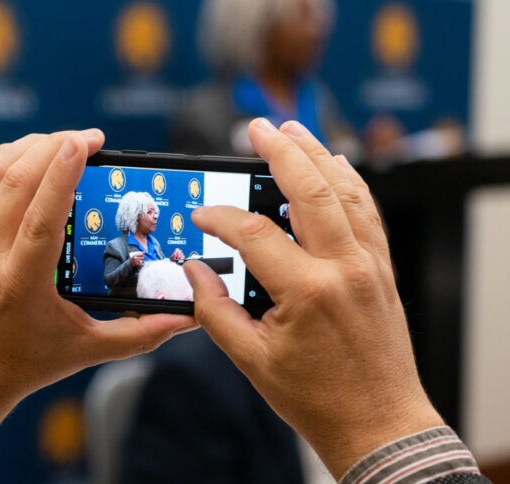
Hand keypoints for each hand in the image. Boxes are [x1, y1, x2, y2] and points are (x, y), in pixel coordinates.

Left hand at [0, 130, 195, 439]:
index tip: (86, 142)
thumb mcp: (86, 351)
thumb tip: (185, 318)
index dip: (63, 172)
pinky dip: (3, 160)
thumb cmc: (23, 365)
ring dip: (28, 148)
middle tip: (90, 138)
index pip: (41, 214)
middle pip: (16, 181)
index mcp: (22, 281)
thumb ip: (140, 333)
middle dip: (54, 146)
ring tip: (63, 142)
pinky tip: (28, 156)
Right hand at [183, 119, 442, 478]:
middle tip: (256, 128)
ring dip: (319, 155)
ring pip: (346, 191)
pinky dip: (352, 182)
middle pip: (311, 189)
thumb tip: (194, 272)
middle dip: (280, 150)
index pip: (253, 233)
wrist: (378, 423)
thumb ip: (214, 311)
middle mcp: (344, 268)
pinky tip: (338, 166)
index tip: (200, 218)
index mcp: (307, 291)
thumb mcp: (251, 360)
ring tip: (294, 130)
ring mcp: (369, 266)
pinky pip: (368, 212)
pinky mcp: (382, 270)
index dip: (219, 219)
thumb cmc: (317, 398)